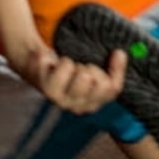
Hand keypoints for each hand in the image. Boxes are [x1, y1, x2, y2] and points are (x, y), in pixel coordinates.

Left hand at [7, 37, 128, 115]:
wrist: (38, 65)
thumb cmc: (69, 70)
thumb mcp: (92, 71)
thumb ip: (112, 69)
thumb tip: (120, 53)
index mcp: (90, 104)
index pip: (111, 88)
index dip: (115, 69)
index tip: (115, 52)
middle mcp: (75, 106)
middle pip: (95, 80)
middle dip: (90, 65)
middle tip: (81, 64)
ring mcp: (60, 99)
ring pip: (80, 74)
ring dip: (73, 62)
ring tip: (66, 65)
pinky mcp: (46, 88)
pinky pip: (63, 66)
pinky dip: (57, 58)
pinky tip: (51, 62)